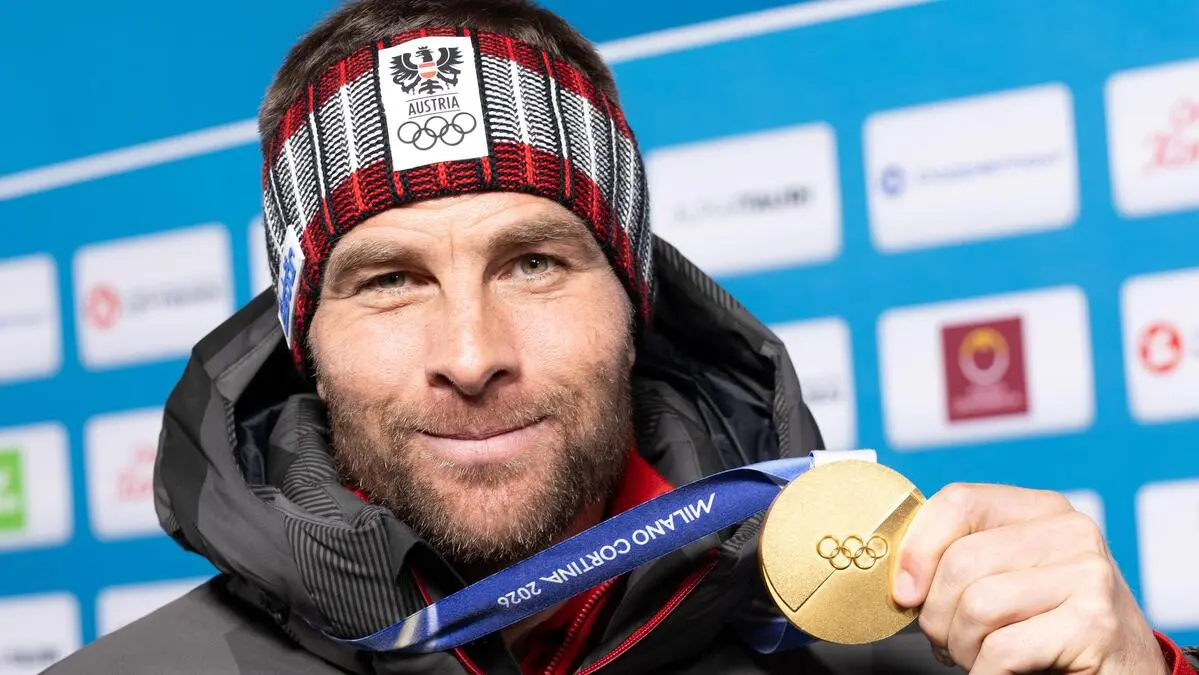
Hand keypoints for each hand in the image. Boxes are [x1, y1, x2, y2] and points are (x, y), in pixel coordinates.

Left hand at [890, 483, 1167, 673]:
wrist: (1122, 673)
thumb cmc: (1050, 628)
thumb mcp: (1007, 577)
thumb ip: (962, 558)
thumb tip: (900, 572)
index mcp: (1041, 510)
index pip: (959, 501)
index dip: (918, 548)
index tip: (904, 591)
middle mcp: (1071, 532)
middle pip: (961, 561)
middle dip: (937, 614)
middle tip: (946, 641)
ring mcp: (1089, 575)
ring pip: (978, 606)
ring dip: (962, 647)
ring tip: (976, 657)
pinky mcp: (1094, 623)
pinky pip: (1002, 649)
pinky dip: (984, 672)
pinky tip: (997, 673)